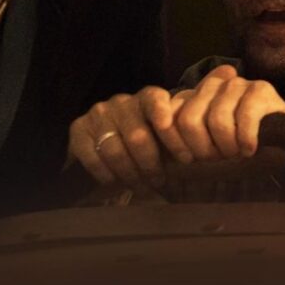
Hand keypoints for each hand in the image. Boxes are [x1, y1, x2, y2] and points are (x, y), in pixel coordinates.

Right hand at [67, 86, 192, 186]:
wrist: (102, 144)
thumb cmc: (146, 142)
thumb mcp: (165, 137)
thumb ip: (180, 137)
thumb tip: (205, 147)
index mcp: (147, 98)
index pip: (157, 102)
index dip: (171, 129)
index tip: (184, 158)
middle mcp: (122, 102)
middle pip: (137, 136)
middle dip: (150, 164)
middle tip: (158, 181)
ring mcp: (98, 113)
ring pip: (115, 149)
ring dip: (129, 173)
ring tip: (140, 186)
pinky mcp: (78, 128)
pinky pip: (92, 156)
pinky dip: (105, 173)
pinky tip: (113, 181)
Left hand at [169, 64, 284, 160]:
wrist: (281, 148)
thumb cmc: (234, 151)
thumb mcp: (201, 147)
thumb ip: (179, 136)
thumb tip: (160, 127)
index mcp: (193, 94)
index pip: (169, 116)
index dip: (176, 145)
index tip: (189, 161)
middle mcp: (214, 83)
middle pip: (190, 120)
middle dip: (204, 149)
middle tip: (219, 159)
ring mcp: (238, 84)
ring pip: (218, 121)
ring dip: (228, 147)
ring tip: (237, 155)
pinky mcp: (262, 90)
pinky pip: (246, 118)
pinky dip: (247, 140)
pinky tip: (250, 150)